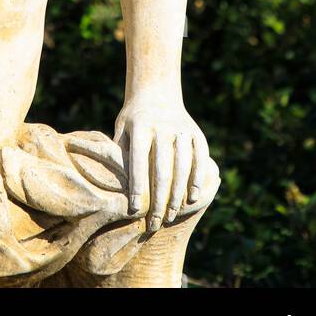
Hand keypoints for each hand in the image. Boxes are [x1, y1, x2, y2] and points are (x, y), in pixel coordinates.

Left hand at [114, 96, 210, 232]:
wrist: (156, 92)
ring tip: (170, 215)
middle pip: (162, 169)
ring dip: (177, 195)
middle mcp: (162, 127)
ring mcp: (181, 129)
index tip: (134, 210)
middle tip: (154, 223)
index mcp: (139, 126)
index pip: (138, 161)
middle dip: (158, 200)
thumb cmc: (133, 120)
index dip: (137, 187)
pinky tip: (193, 198)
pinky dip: (198, 178)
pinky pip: (200, 158)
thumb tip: (115, 187)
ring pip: (182, 166)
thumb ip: (120, 154)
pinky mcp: (195, 133)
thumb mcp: (121, 130)